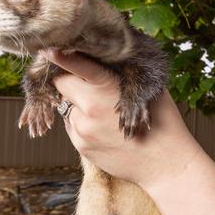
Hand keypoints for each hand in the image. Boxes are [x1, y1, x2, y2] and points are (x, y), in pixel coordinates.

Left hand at [43, 49, 198, 187]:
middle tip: (89, 84)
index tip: (47, 49)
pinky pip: (73, 126)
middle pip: (62, 84)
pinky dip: (84, 122)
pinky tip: (105, 129)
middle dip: (71, 81)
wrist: (167, 164)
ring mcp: (83, 130)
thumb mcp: (148, 90)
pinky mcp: (81, 147)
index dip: (60, 57)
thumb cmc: (164, 123)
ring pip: (66, 106)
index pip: (74, 66)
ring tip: (106, 114)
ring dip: (79, 104)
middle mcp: (89, 109)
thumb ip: (124, 73)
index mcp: (106, 89)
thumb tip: (109, 58)